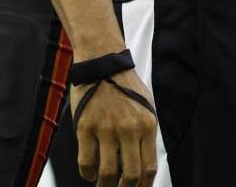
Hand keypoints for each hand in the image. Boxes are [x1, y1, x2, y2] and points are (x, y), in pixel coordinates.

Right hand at [70, 68, 157, 186]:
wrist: (101, 62)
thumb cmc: (124, 84)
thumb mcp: (145, 106)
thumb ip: (146, 133)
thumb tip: (143, 164)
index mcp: (147, 125)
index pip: (149, 168)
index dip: (144, 186)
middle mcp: (129, 129)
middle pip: (131, 175)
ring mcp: (106, 128)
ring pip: (108, 172)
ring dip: (105, 185)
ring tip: (103, 186)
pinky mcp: (85, 126)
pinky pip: (86, 161)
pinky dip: (87, 174)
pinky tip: (89, 174)